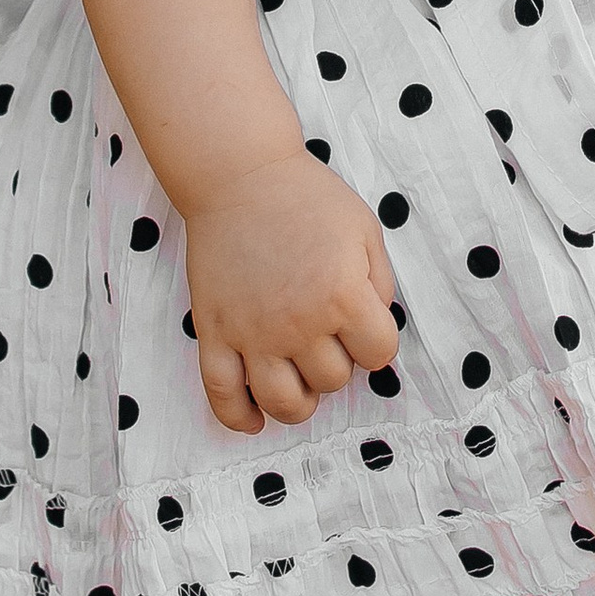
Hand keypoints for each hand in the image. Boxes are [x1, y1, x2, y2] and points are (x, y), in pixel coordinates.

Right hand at [180, 149, 400, 433]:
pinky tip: (254, 420)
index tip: (363, 326)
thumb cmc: (308, 198)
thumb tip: (375, 331)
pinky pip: (223, 395)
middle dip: (339, 362)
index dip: (376, 343)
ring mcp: (253, 333)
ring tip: (300, 380)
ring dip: (300, 401)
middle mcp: (299, 322)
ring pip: (284, 402)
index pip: (379, 354)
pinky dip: (239, 417)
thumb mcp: (364, 231)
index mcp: (342, 295)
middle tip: (327, 334)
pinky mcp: (215, 333)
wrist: (240, 176)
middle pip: (333, 380)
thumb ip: (379, 284)